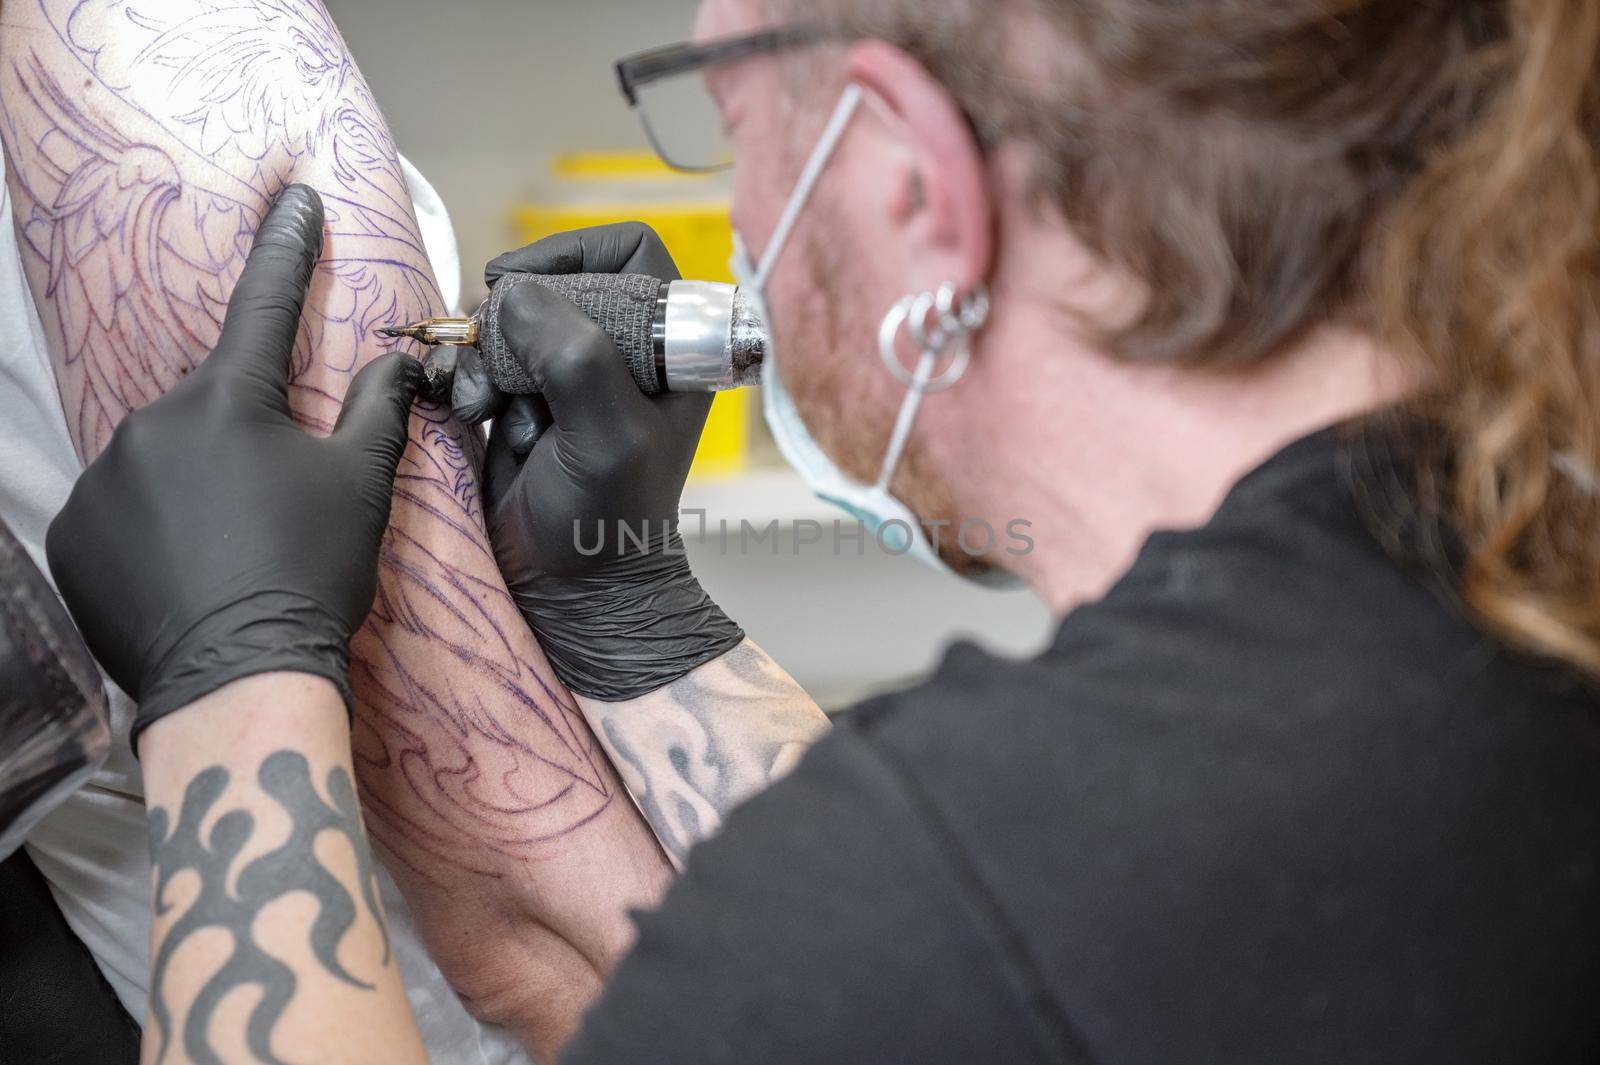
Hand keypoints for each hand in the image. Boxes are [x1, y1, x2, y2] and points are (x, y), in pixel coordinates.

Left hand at [46, 184, 424, 749]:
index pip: (265, 303)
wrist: (238, 680)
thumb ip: (380, 408)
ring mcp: (102, 476)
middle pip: (211, 401)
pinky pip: (120, 506)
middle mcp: (152, 421)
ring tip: (234, 547)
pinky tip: (188, 567)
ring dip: (198, 479)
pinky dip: (153, 523)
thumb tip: (399, 359)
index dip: (286, 247)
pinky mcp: (74, 530)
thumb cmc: (312, 574)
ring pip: (163, 453)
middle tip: (279, 498)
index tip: (295, 197)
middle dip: (245, 431)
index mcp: (230, 399)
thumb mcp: (363, 486)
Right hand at [460, 223, 742, 699]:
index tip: (530, 285)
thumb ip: (575, 356)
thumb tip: (514, 294)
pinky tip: (475, 417)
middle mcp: (621, 351)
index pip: (630, 253)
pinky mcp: (520, 397)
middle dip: (518, 320)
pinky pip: (480, 354)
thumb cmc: (608, 520)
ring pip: (508, 316)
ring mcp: (567, 372)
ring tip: (492, 411)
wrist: (569, 589)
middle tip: (508, 375)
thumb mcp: (607, 436)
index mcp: (670, 349)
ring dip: (488, 356)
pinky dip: (468, 376)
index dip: (579, 255)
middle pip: (554, 280)